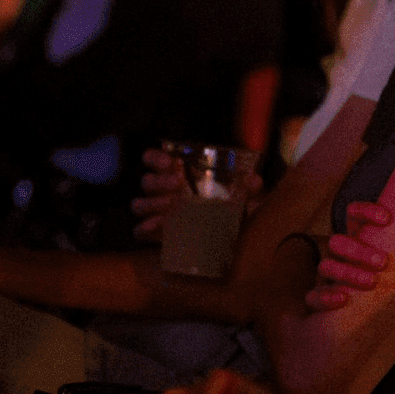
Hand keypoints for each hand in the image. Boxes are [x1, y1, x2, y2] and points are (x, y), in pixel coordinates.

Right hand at [133, 148, 264, 240]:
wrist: (226, 235)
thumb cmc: (227, 206)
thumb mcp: (240, 195)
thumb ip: (248, 187)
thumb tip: (255, 181)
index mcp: (176, 173)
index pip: (154, 159)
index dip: (156, 157)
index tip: (170, 161)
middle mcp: (163, 190)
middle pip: (147, 181)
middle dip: (159, 180)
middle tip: (177, 182)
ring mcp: (157, 213)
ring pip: (139, 204)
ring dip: (151, 202)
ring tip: (169, 204)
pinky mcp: (156, 234)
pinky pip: (139, 231)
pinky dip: (144, 228)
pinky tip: (155, 226)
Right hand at [305, 201, 391, 310]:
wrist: (361, 315)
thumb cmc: (391, 279)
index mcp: (357, 235)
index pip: (354, 213)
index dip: (366, 211)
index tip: (388, 218)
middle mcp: (339, 252)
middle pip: (339, 240)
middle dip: (359, 249)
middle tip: (384, 262)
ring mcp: (327, 275)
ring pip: (327, 264)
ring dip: (348, 272)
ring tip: (372, 282)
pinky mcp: (317, 299)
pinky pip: (312, 296)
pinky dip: (325, 296)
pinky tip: (342, 301)